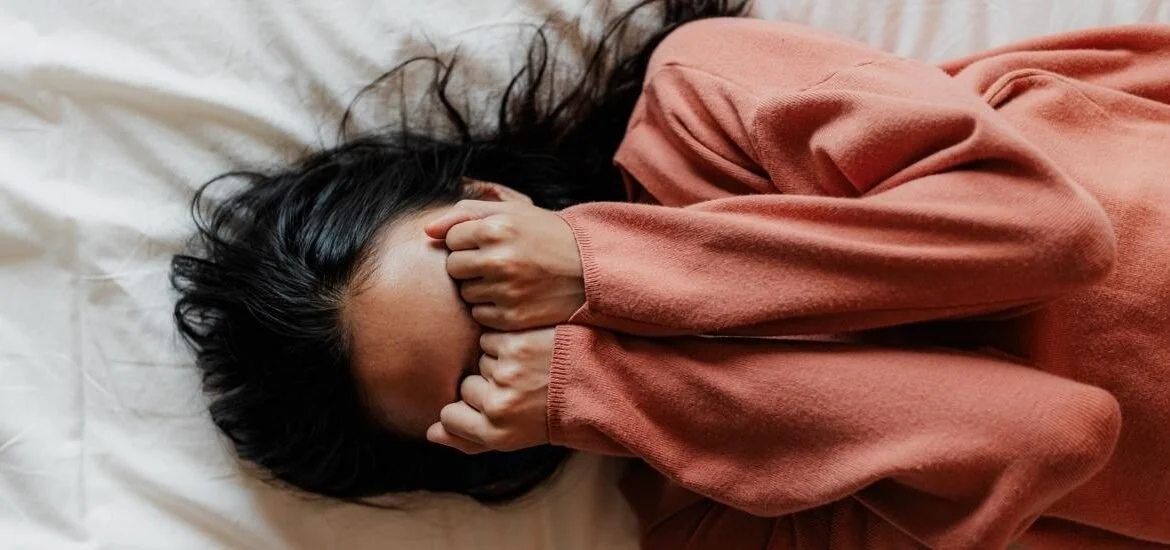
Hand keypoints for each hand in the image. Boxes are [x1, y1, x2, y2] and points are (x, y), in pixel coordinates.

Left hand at [425, 200, 584, 331]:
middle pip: (453, 268)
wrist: (591, 270)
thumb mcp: (513, 213)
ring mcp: (506, 291)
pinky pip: (480, 316)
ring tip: (509, 279)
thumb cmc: (546, 235)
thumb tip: (426, 231)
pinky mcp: (513, 318)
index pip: (451, 239)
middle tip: (498, 262)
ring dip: (480, 288)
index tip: (491, 243)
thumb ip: (465, 214)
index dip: (467, 241)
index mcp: (497, 228)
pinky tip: (514, 297)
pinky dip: (492, 309)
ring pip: (465, 293)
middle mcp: (499, 259)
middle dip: (469, 265)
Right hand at [426, 329, 554, 453]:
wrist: (598, 382)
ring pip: (478, 360)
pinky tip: (529, 349)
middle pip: (465, 386)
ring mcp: (504, 373)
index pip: (449, 417)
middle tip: (522, 387)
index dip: (467, 409)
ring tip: (530, 368)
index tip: (493, 406)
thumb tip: (430, 433)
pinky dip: (505, 341)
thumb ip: (469, 439)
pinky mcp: (513, 344)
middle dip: (488, 383)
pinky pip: (489, 338)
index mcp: (496, 434)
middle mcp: (498, 406)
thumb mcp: (514, 438)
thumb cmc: (552, 413)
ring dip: (498, 360)